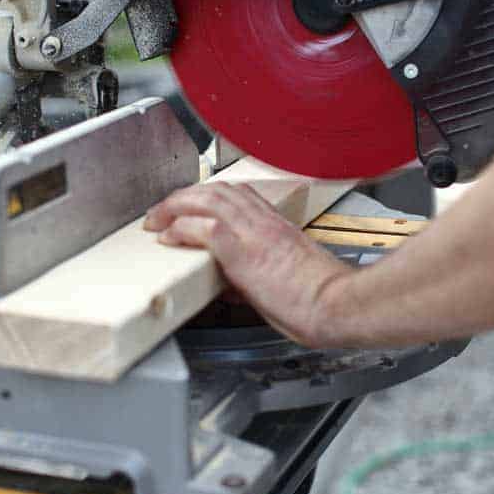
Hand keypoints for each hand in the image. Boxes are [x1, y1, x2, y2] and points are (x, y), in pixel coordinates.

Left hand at [143, 182, 351, 346]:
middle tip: (163, 210)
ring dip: (175, 206)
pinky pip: (203, 228)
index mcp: (277, 226)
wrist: (336, 303)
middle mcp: (264, 222)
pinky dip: (181, 228)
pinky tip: (168, 236)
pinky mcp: (242, 251)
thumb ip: (257, 274)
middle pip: (216, 190)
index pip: (238, 194)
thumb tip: (232, 285)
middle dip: (184, 196)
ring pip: (206, 200)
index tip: (191, 206)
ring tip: (157, 219)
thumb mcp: (287, 277)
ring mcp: (252, 233)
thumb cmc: (321, 297)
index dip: (208, 195)